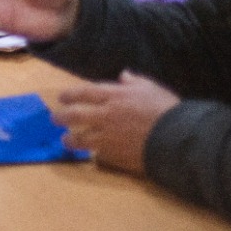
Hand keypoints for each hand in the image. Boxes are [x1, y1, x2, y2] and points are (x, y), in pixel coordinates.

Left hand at [50, 70, 179, 173]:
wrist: (176, 139)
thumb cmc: (166, 110)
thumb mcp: (151, 88)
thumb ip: (135, 82)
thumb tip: (124, 75)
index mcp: (115, 96)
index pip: (85, 93)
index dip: (71, 95)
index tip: (61, 98)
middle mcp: (106, 115)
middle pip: (76, 115)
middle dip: (62, 116)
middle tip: (55, 118)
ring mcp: (108, 137)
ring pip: (82, 139)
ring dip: (71, 140)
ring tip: (65, 141)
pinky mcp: (114, 156)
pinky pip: (99, 154)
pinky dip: (94, 154)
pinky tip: (91, 154)